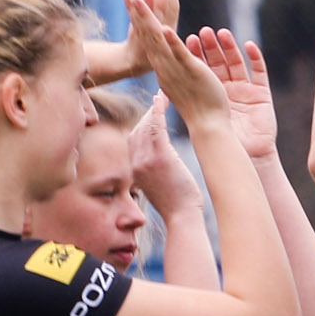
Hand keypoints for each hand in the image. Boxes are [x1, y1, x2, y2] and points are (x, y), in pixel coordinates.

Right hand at [126, 0, 227, 125]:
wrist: (208, 125)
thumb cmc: (198, 103)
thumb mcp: (181, 77)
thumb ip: (175, 63)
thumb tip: (171, 52)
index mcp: (162, 64)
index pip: (147, 35)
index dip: (138, 15)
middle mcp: (164, 65)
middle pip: (147, 33)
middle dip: (137, 9)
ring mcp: (175, 68)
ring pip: (158, 40)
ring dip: (147, 19)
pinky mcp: (191, 72)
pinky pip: (180, 55)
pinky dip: (173, 42)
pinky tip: (165, 28)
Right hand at [127, 94, 199, 212]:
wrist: (181, 218)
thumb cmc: (177, 206)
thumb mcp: (160, 187)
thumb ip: (155, 173)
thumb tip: (163, 166)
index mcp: (136, 170)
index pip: (133, 139)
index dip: (141, 123)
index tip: (151, 113)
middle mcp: (136, 163)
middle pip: (137, 129)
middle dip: (148, 113)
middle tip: (159, 99)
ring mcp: (146, 160)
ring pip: (145, 126)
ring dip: (154, 108)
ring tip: (163, 97)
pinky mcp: (160, 157)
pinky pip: (155, 127)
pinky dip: (157, 111)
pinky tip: (162, 100)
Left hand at [193, 29, 279, 160]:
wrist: (243, 153)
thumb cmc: (217, 136)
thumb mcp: (198, 110)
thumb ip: (183, 91)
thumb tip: (159, 80)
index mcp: (209, 95)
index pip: (202, 69)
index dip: (196, 53)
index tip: (189, 39)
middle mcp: (227, 91)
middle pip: (219, 62)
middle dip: (213, 47)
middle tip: (205, 32)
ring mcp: (245, 92)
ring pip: (237, 63)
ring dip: (231, 48)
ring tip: (223, 34)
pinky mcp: (261, 95)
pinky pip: (260, 71)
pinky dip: (256, 58)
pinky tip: (249, 46)